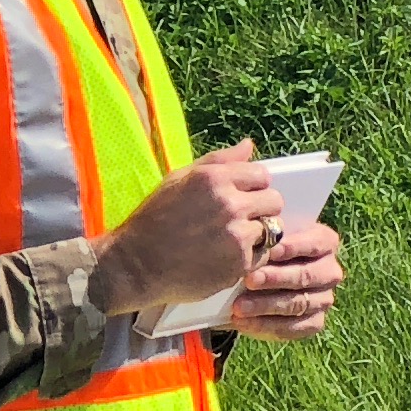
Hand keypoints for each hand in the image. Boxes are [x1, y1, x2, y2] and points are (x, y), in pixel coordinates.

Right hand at [94, 141, 278, 314]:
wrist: (136, 266)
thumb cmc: (154, 220)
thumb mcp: (178, 180)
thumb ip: (218, 161)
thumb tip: (249, 145)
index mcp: (214, 179)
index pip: (262, 175)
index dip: (253, 187)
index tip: (240, 197)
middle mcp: (230, 204)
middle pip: (274, 202)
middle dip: (261, 210)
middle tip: (238, 220)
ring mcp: (237, 235)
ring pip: (272, 230)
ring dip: (256, 235)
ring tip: (229, 241)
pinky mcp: (240, 263)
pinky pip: (263, 255)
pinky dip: (250, 258)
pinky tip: (226, 258)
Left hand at [225, 221, 343, 339]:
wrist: (256, 279)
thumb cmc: (260, 248)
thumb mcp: (262, 236)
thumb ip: (262, 234)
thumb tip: (254, 238)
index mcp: (325, 242)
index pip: (315, 243)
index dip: (294, 247)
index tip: (270, 251)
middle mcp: (329, 271)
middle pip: (306, 276)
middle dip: (276, 278)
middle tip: (250, 280)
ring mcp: (324, 299)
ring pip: (298, 303)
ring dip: (266, 305)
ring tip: (238, 306)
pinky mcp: (314, 322)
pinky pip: (293, 327)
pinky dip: (265, 325)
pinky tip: (242, 322)